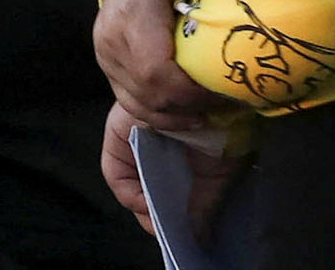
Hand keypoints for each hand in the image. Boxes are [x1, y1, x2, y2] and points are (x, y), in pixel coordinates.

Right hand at [94, 0, 227, 127]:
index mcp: (129, 15)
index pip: (155, 72)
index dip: (189, 92)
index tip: (223, 92)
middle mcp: (111, 40)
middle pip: (149, 94)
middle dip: (189, 107)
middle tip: (227, 103)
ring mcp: (106, 55)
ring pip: (140, 104)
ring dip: (177, 115)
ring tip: (213, 110)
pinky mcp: (109, 64)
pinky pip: (133, 101)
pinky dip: (163, 112)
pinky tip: (191, 111)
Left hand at [100, 106, 235, 237]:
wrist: (206, 93)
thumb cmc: (220, 128)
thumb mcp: (217, 172)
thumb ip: (205, 205)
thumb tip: (201, 241)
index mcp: (180, 155)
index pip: (166, 194)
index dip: (169, 219)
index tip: (180, 238)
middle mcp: (155, 148)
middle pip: (147, 190)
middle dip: (157, 215)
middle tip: (169, 234)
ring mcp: (135, 140)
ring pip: (131, 183)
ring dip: (144, 206)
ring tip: (160, 221)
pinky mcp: (118, 135)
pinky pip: (115, 171)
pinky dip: (128, 192)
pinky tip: (145, 202)